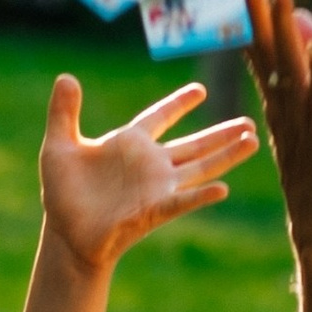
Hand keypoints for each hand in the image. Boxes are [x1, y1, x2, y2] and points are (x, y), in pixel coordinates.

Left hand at [38, 73, 257, 273]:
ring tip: (252, 141)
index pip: (159, 117)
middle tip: (249, 122)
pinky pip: (182, 201)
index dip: (178, 104)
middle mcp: (151, 164)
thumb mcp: (58, 146)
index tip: (200, 90)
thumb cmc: (63, 193)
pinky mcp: (153, 211)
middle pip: (194, 144)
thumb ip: (64, 112)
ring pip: (200, 168)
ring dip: (226, 155)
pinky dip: (201, 196)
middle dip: (221, 133)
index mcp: (130, 144)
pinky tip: (222, 189)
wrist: (66, 235)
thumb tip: (66, 77)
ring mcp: (156, 188)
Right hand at [242, 0, 311, 250]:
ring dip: (285, 30)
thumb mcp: (308, 111)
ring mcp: (303, 117)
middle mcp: (284, 100)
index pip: (258, 42)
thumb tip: (304, 24)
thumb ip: (305, 70)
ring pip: (291, 67)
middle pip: (266, 46)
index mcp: (277, 94)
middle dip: (255, 6)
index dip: (248, 7)